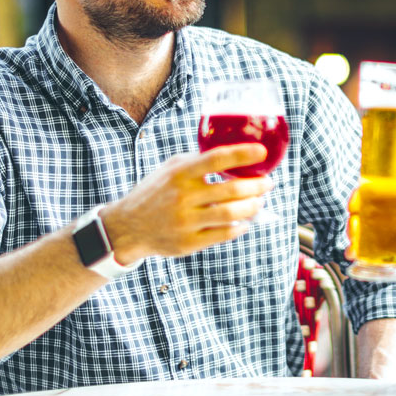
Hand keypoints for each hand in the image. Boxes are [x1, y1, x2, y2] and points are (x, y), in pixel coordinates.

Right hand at [101, 144, 272, 264]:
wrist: (127, 227)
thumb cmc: (156, 192)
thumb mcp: (170, 168)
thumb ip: (199, 161)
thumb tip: (238, 155)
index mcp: (179, 173)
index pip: (216, 159)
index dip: (242, 154)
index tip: (263, 152)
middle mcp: (182, 197)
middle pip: (231, 190)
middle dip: (257, 186)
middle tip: (268, 183)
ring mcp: (185, 222)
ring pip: (232, 214)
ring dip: (252, 207)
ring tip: (259, 202)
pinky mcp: (188, 243)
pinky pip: (224, 235)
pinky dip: (240, 227)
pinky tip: (245, 221)